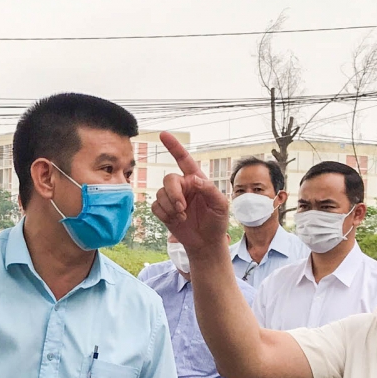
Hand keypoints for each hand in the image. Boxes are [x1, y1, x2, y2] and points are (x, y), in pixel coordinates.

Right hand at [150, 132, 230, 254]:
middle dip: (173, 193)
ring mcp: (172, 198)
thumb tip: (194, 180)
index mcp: (196, 180)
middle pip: (169, 179)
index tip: (163, 135)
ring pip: (161, 194)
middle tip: (181, 207)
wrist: (207, 243)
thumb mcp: (221, 204)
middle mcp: (183, 186)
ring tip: (183, 216)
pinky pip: (156, 206)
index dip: (174, 146)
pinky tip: (176, 220)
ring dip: (171, 206)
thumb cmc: (217, 222)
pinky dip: (165, 214)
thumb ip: (209, 189)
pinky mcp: (164, 211)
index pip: (184, 160)